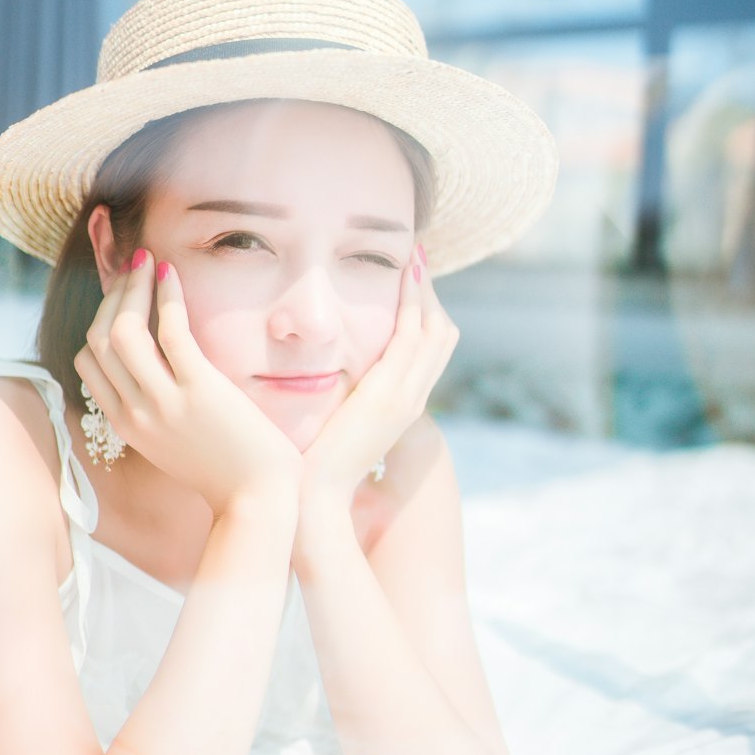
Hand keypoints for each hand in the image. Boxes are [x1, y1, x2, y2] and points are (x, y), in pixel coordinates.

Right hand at [74, 250, 302, 517]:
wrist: (257, 501)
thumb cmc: (225, 472)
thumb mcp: (174, 445)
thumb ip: (156, 414)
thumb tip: (155, 376)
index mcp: (126, 426)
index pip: (88, 361)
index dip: (99, 320)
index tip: (121, 296)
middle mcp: (135, 414)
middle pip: (100, 340)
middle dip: (113, 295)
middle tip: (133, 267)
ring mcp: (164, 403)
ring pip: (125, 331)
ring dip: (133, 288)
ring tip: (149, 261)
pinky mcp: (199, 391)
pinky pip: (171, 331)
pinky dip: (167, 296)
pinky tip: (172, 274)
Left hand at [298, 245, 458, 505]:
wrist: (317, 497)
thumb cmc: (314, 465)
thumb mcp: (336, 425)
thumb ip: (341, 399)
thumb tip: (328, 379)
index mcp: (401, 406)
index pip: (428, 351)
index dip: (425, 315)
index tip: (411, 285)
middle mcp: (412, 399)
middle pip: (441, 336)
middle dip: (431, 296)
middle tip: (418, 260)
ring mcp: (406, 397)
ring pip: (433, 331)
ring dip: (425, 291)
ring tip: (415, 257)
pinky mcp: (390, 395)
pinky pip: (412, 338)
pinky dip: (413, 304)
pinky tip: (404, 276)